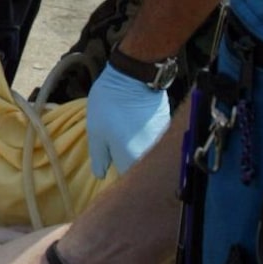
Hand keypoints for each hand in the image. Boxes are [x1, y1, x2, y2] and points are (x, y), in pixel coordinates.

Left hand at [84, 65, 173, 179]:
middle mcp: (152, 154)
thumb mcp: (96, 132)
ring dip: (139, 158)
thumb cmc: (110, 104)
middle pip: (142, 171)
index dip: (120, 185)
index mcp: (132, 159)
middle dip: (130, 172)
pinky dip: (146, 145)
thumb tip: (101, 175)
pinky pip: (156, 146)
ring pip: (150, 158)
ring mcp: (161, 142)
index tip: (111, 185)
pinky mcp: (166, 130)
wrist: (135, 77)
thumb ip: (100, 157)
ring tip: (125, 148)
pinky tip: (135, 136)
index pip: (128, 183)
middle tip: (115, 165)